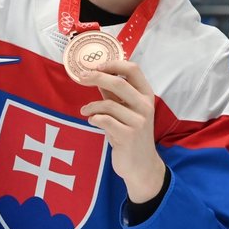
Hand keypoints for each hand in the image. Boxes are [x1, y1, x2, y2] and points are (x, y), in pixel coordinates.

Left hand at [76, 60, 163, 202]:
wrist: (141, 165)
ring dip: (91, 106)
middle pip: (119, 82)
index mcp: (146, 96)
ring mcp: (138, 121)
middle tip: (82, 77)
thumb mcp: (126, 111)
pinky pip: (104, 120)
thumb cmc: (131, 134)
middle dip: (97, 77)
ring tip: (85, 111)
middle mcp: (145, 106)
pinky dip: (94, 118)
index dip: (114, 64)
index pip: (134, 70)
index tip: (97, 66)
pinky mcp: (128, 136)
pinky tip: (92, 121)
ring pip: (108, 104)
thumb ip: (115, 94)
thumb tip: (97, 75)